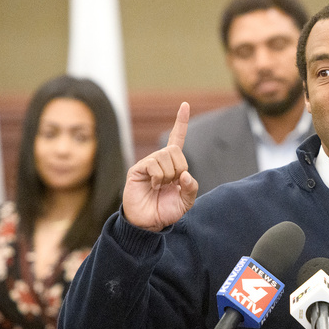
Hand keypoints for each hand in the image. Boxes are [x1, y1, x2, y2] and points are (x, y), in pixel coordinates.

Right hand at [122, 102, 197, 230]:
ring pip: (165, 156)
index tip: (185, 105)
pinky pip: (153, 164)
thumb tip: (186, 174)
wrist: (148, 223)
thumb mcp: (186, 201)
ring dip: (168, 175)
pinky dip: (158, 177)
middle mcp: (159, 161)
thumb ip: (191, 188)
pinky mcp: (137, 169)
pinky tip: (153, 186)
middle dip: (179, 169)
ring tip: (160, 187)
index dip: (181, 123)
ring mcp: (147, 164)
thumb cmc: (166, 210)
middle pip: (174, 150)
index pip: (176, 139)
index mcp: (172, 165)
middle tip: (172, 184)